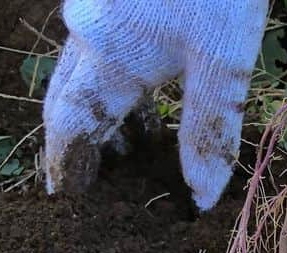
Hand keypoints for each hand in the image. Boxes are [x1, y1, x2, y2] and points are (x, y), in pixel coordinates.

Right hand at [43, 0, 269, 209]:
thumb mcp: (224, 65)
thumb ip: (210, 132)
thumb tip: (201, 199)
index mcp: (109, 58)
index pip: (70, 123)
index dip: (65, 163)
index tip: (62, 196)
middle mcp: (90, 30)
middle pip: (69, 96)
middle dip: (80, 141)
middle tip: (91, 183)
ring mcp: (100, 5)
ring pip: (86, 69)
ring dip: (101, 112)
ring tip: (126, 152)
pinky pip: (105, 45)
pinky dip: (118, 80)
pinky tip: (147, 95)